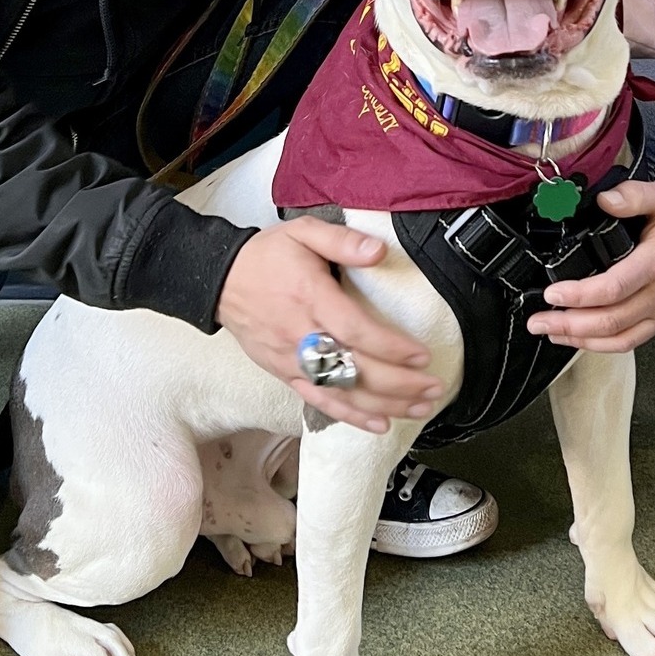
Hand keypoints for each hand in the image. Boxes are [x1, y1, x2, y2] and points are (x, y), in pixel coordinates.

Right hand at [217, 218, 441, 432]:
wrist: (220, 281)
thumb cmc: (267, 256)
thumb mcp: (303, 232)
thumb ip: (342, 240)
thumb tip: (379, 251)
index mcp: (309, 297)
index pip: (354, 330)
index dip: (389, 347)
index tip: (421, 355)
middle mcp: (300, 335)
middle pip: (352, 368)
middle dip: (398, 383)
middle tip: (434, 387)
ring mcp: (290, 360)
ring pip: (340, 391)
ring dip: (384, 404)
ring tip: (421, 407)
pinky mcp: (284, 374)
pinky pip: (319, 401)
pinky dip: (350, 416)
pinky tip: (379, 423)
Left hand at [528, 182, 654, 353]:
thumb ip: (632, 196)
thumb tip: (604, 200)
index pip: (613, 289)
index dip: (579, 296)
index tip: (552, 293)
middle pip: (609, 321)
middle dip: (568, 324)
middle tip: (537, 320)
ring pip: (617, 339)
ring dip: (579, 341)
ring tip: (549, 332)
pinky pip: (629, 342)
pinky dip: (600, 346)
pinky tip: (577, 339)